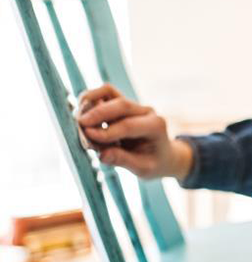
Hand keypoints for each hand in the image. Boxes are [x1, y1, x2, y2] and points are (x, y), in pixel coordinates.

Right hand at [76, 83, 192, 179]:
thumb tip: (102, 155)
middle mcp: (146, 111)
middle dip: (97, 114)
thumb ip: (123, 160)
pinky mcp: (122, 103)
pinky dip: (90, 100)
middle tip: (79, 126)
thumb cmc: (153, 162)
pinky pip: (104, 93)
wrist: (162, 154)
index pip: (129, 125)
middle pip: (120, 104)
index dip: (106, 131)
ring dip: (91, 102)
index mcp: (156, 126)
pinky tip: (82, 114)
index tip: (88, 137)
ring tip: (79, 119)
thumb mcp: (143, 168)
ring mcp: (134, 105)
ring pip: (109, 92)